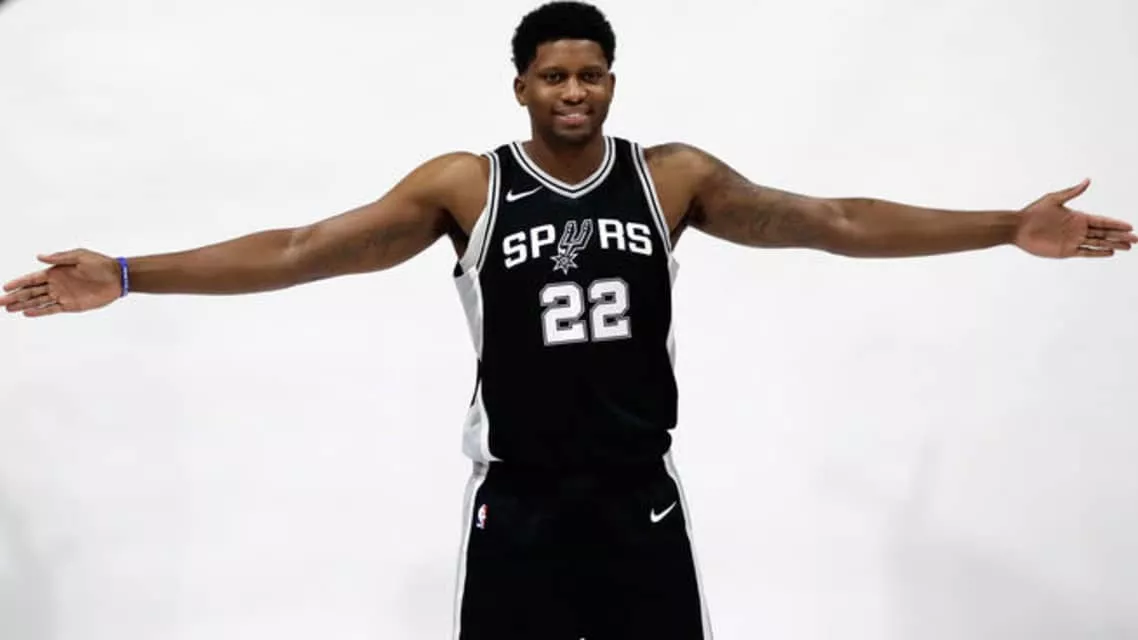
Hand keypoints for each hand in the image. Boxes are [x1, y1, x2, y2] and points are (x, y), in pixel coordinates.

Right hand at [1, 249, 122, 317]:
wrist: (117, 277)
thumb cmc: (99, 263)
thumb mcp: (79, 255)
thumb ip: (59, 258)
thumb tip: (39, 258)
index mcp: (55, 271)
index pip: (32, 278)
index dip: (18, 283)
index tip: (5, 287)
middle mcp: (56, 284)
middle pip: (31, 292)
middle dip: (16, 296)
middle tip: (0, 302)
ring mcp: (62, 295)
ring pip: (38, 301)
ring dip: (24, 305)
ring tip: (9, 309)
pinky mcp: (71, 305)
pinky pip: (52, 309)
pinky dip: (40, 312)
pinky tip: (27, 313)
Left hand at [1014, 179, 1135, 257]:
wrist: (1017, 227)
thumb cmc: (1033, 212)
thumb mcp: (1054, 199)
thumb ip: (1073, 192)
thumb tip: (1088, 180)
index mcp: (1077, 217)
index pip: (1102, 221)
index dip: (1116, 224)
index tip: (1130, 226)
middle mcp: (1077, 229)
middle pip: (1104, 233)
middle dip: (1120, 236)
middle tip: (1136, 239)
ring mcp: (1072, 240)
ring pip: (1098, 243)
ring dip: (1113, 244)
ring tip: (1128, 247)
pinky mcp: (1065, 251)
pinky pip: (1085, 252)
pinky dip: (1097, 253)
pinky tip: (1110, 252)